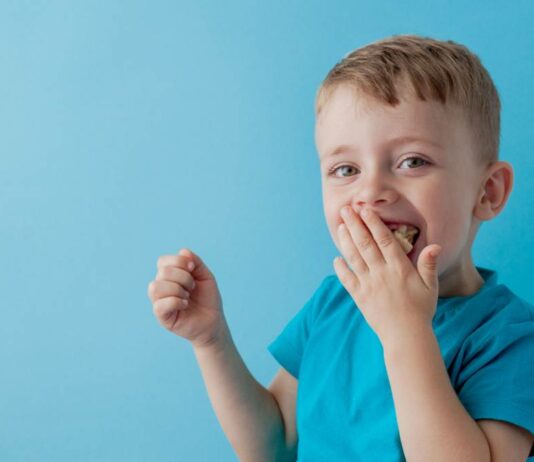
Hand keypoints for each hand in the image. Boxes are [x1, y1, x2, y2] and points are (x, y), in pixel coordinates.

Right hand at [148, 248, 228, 349]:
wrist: (214, 321)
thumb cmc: (208, 299)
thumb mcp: (205, 276)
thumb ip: (196, 262)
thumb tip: (183, 251)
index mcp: (170, 276)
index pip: (162, 261)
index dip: (178, 261)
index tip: (192, 268)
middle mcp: (162, 287)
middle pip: (162, 272)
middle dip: (183, 276)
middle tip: (193, 286)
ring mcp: (160, 302)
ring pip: (155, 287)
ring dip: (177, 289)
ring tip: (187, 296)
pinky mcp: (162, 317)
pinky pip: (160, 305)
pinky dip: (176, 301)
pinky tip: (185, 304)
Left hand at [333, 206, 441, 343]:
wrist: (406, 336)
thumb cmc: (421, 310)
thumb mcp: (430, 287)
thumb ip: (429, 264)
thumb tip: (435, 245)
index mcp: (399, 268)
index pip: (384, 240)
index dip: (374, 223)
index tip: (365, 210)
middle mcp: (382, 273)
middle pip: (365, 244)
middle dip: (355, 225)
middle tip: (345, 210)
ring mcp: (368, 284)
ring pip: (354, 257)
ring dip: (346, 241)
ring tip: (340, 226)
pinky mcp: (359, 297)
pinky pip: (347, 279)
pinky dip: (340, 268)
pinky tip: (336, 259)